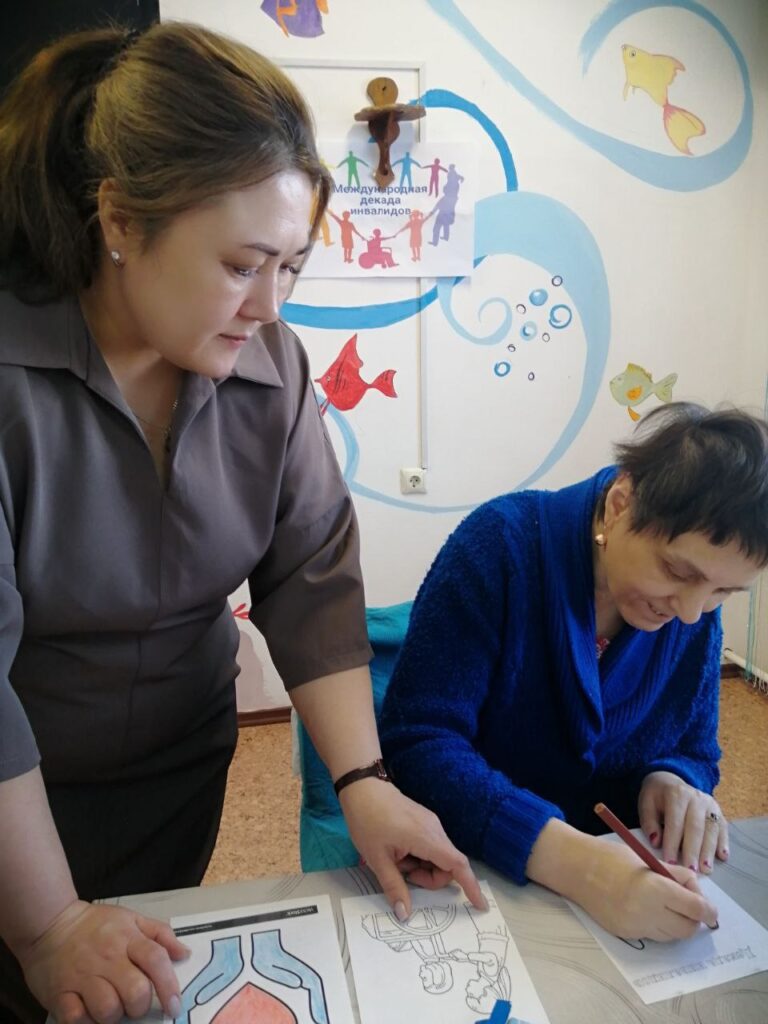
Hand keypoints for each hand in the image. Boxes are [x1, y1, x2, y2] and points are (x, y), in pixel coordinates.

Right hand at [18, 900, 188, 1023]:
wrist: (50, 923)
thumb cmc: (95, 925)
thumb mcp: (131, 919)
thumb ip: (160, 934)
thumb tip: (184, 954)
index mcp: (127, 938)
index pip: (155, 960)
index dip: (169, 986)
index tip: (175, 1006)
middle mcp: (107, 958)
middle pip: (135, 991)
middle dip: (140, 1005)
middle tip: (134, 1004)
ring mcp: (82, 976)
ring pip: (108, 1009)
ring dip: (113, 1015)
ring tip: (109, 1006)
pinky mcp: (60, 993)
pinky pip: (77, 1018)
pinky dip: (85, 1020)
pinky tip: (87, 1010)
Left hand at [339, 779, 486, 918]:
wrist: (362, 786)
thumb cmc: (367, 821)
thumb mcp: (377, 859)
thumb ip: (394, 887)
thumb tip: (405, 914)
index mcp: (426, 838)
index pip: (457, 865)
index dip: (471, 886)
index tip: (481, 906)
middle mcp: (435, 829)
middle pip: (448, 865)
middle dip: (430, 879)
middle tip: (404, 875)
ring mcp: (431, 823)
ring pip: (439, 856)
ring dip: (422, 867)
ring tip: (396, 860)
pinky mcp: (425, 820)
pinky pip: (432, 846)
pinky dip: (420, 856)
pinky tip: (399, 851)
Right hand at [576, 838, 718, 940]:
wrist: (576, 868)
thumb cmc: (612, 858)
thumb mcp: (648, 860)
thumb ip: (676, 876)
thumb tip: (696, 892)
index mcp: (656, 889)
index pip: (696, 908)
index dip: (708, 910)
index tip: (710, 908)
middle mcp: (648, 912)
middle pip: (687, 929)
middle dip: (694, 919)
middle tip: (689, 904)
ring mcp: (636, 927)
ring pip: (671, 936)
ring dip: (676, 923)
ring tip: (665, 904)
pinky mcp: (626, 934)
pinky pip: (652, 935)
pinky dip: (657, 925)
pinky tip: (646, 908)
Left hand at [639, 771, 727, 873]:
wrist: (670, 781)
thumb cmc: (657, 797)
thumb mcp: (646, 803)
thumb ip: (649, 822)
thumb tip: (656, 842)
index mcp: (676, 794)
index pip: (675, 822)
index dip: (673, 843)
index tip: (671, 862)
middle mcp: (696, 798)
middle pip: (696, 827)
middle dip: (693, 851)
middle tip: (690, 870)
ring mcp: (709, 804)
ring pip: (711, 829)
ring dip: (709, 851)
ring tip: (706, 869)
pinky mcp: (718, 810)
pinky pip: (722, 827)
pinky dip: (723, 843)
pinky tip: (722, 857)